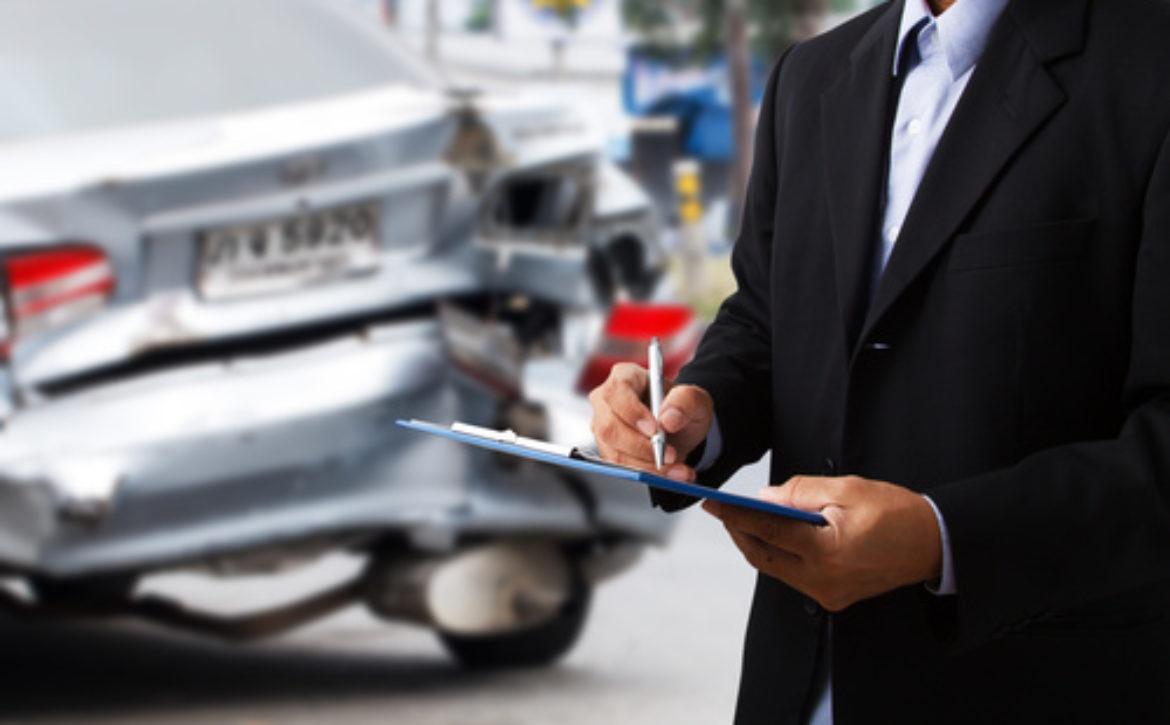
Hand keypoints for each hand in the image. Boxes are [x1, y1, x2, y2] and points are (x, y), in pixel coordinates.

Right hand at [588, 362, 713, 481]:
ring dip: (648, 465)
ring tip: (678, 468)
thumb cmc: (681, 407)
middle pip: (609, 426)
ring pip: (615, 452)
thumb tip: (667, 419)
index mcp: (625, 376)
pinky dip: (648, 473)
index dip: (632, 412)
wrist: (679, 429)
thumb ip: (686, 401)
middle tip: (670, 455)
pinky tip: (670, 473)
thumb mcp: (696, 399)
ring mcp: (603, 426)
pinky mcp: (607, 449)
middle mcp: (607, 400)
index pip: (617, 392)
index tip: (654, 429)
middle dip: (641, 446)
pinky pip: (621, 467)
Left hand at [702, 475, 942, 611]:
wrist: (935, 545)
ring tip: (743, 519)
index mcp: (826, 552)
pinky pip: (794, 575)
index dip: (735, 515)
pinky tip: (773, 535)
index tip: (713, 503)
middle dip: (739, 532)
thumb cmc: (896, 513)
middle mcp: (822, 581)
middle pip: (763, 556)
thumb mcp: (848, 489)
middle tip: (723, 510)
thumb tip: (764, 498)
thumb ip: (800, 493)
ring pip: (776, 568)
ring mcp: (828, 593)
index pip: (767, 531)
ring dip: (757, 544)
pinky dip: (779, 554)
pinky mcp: (834, 597)